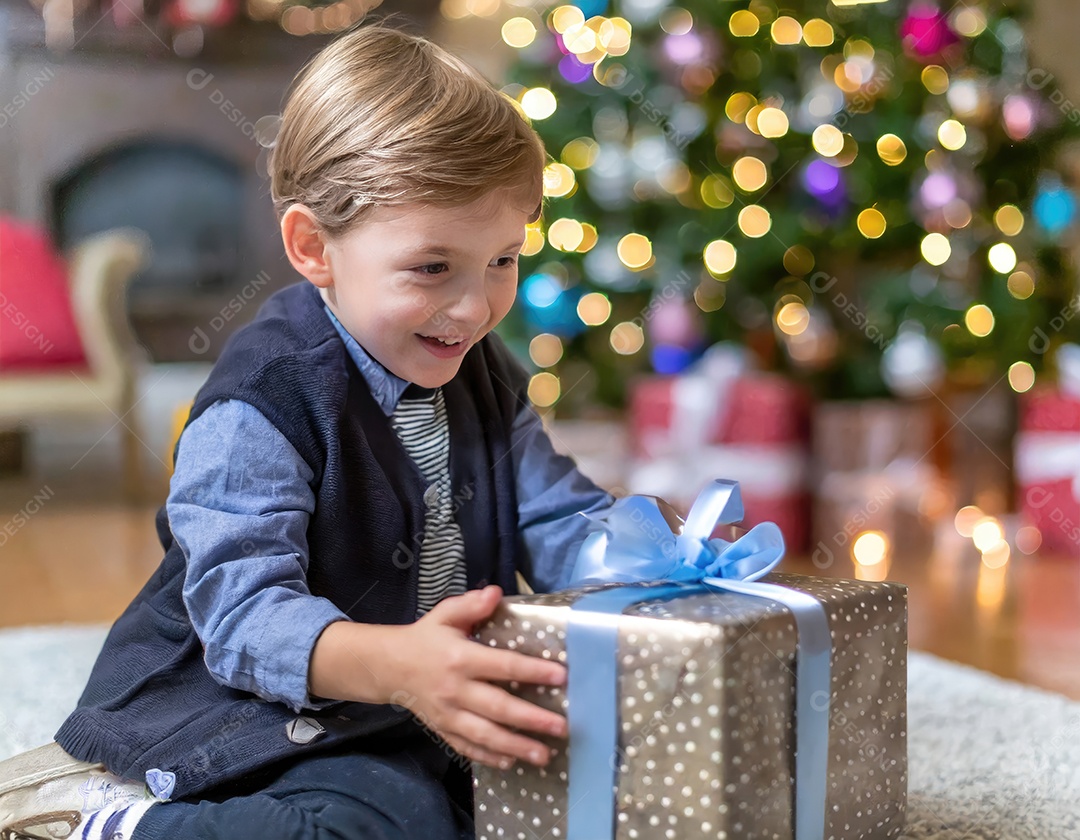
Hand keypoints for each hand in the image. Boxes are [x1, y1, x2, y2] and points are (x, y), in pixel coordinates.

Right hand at [396, 585, 567, 768]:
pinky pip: (467, 747)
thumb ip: (470, 604)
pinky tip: (511, 762)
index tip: (561, 676)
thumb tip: (496, 593)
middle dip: (532, 719)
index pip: (502, 666)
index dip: (533, 671)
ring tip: (544, 754)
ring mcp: (448, 714)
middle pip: (498, 707)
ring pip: (485, 735)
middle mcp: (455, 690)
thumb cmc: (425, 638)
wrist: (389, 667)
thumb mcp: (444, 614)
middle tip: (562, 727)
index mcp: (460, 658)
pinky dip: (489, 757)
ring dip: (516, 746)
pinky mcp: (442, 730)